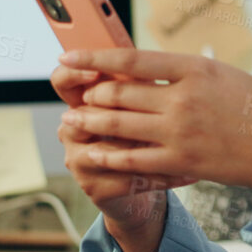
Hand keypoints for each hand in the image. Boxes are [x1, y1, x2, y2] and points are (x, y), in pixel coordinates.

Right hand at [52, 59, 191, 251]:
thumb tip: (157, 65)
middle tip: (157, 112)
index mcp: (80, 100)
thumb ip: (139, 84)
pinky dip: (163, 177)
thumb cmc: (146, 128)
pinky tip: (189, 174)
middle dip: (120, 115)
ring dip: (149, 149)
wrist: (144, 178)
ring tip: (185, 147)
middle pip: (84, 116)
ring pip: (109, 152)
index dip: (74, 74)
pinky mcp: (94, 186)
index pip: (63, 80)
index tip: (95, 72)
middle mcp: (71, 129)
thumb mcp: (142, 101)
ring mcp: (78, 159)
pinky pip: (128, 180)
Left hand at [59, 48, 251, 213]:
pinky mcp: (182, 163)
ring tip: (73, 121)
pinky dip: (109, 155)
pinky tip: (93, 153)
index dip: (94, 58)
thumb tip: (138, 69)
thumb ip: (180, 72)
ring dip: (90, 122)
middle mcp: (183, 98)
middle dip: (89, 94)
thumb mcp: (219, 73)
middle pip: (119, 92)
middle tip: (73, 94)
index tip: (69, 56)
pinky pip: (134, 159)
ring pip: (119, 125)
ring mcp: (181, 132)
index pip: (131, 58)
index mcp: (193, 68)